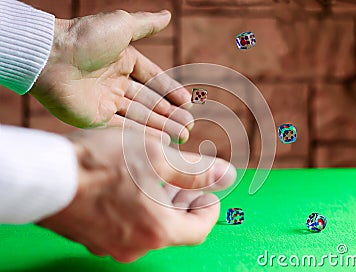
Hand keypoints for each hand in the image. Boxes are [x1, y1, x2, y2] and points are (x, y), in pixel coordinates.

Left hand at [30, 10, 192, 143]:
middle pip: (149, 101)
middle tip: (188, 125)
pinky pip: (124, 128)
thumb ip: (146, 25)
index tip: (187, 102)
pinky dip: (143, 134)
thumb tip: (168, 15)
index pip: (153, 79)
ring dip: (161, 126)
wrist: (51, 56)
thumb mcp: (122, 25)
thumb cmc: (86, 37)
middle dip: (170, 114)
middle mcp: (116, 82)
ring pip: (140, 116)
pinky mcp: (95, 118)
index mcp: (123, 61)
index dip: (170, 91)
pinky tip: (161, 140)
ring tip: (183, 135)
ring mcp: (106, 102)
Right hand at [38, 128, 235, 262]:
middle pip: (173, 227)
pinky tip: (127, 185)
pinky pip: (124, 227)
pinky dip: (135, 209)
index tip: (205, 190)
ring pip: (148, 226)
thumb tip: (227, 175)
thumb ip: (194, 170)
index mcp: (158, 229)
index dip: (208, 207)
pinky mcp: (93, 238)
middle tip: (180, 178)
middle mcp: (137, 245)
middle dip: (182, 201)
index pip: (200, 228)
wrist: (46, 178)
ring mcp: (111, 245)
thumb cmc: (102, 164)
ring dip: (158, 204)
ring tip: (154, 176)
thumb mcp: (156, 157)